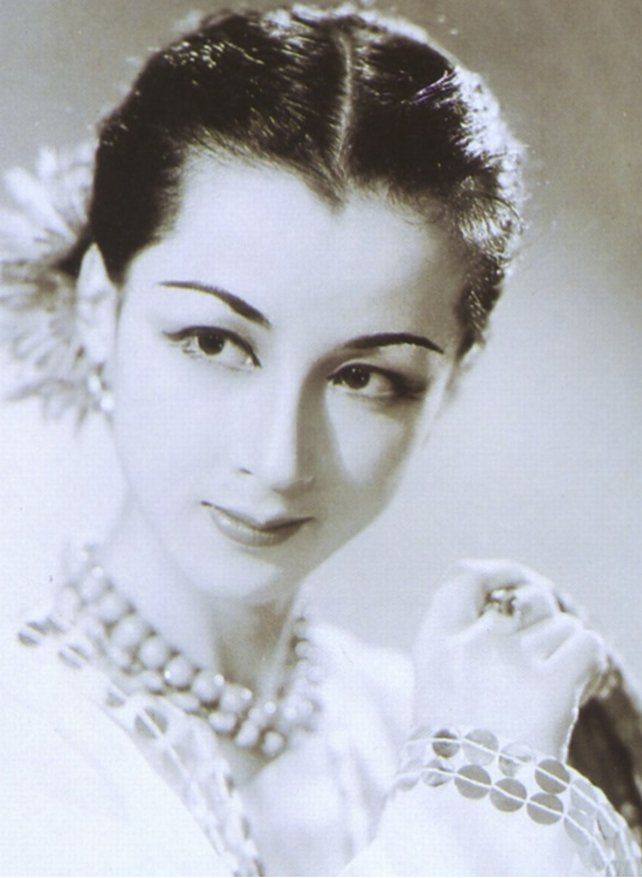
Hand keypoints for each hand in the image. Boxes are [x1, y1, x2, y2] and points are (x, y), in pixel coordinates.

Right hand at [412, 559, 606, 757]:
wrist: (476, 813)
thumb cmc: (461, 756)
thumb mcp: (444, 692)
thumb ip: (469, 647)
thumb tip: (520, 606)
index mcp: (435, 645)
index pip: (463, 577)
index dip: (497, 571)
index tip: (515, 579)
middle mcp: (471, 645)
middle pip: (527, 599)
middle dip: (545, 620)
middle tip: (549, 650)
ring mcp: (509, 663)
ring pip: (562, 625)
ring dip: (568, 650)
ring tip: (562, 686)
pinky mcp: (550, 686)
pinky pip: (587, 645)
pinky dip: (592, 664)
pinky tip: (584, 687)